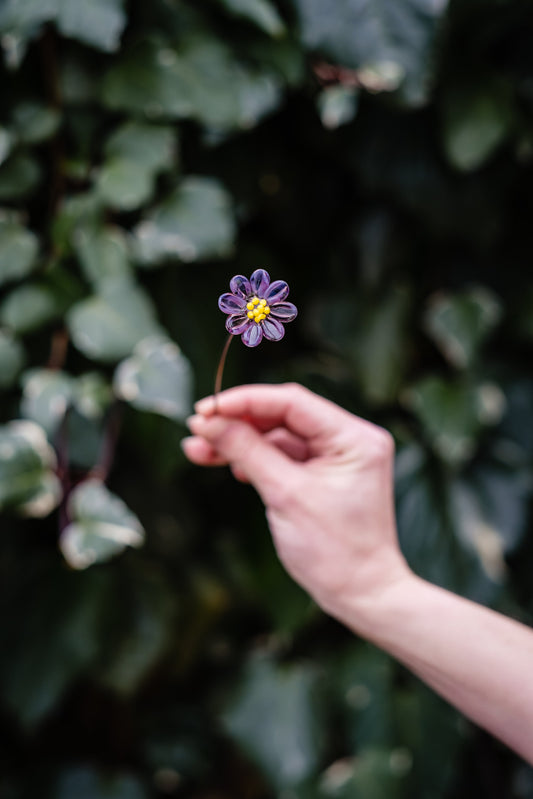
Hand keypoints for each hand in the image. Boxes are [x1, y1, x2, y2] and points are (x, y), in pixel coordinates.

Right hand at [183, 383, 410, 625]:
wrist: (363, 596)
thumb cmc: (334, 551)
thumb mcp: (285, 494)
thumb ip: (246, 451)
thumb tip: (209, 422)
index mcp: (354, 437)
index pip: (291, 402)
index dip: (244, 402)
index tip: (205, 409)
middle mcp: (351, 439)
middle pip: (283, 416)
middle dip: (237, 423)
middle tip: (196, 432)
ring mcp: (339, 457)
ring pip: (279, 436)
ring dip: (241, 443)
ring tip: (199, 451)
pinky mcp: (325, 475)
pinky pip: (285, 457)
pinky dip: (256, 460)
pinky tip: (230, 467)